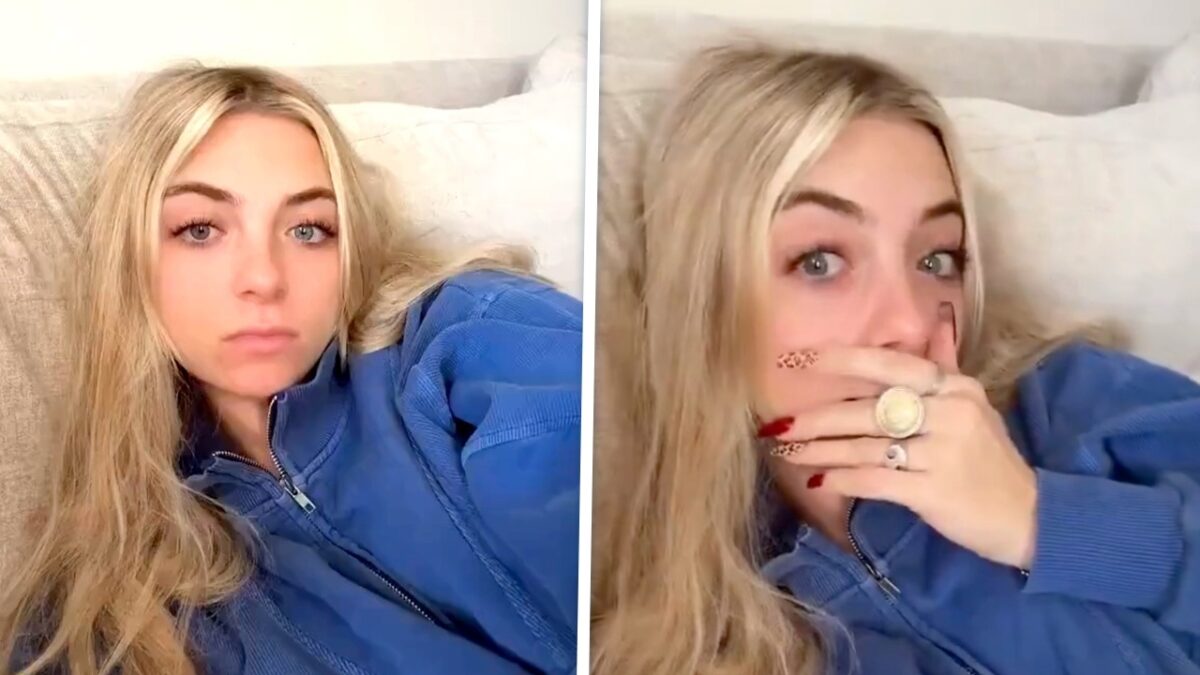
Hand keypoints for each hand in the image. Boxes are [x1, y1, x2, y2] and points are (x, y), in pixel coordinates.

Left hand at [766, 310, 1037, 569]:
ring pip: (866, 445)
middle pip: (868, 409)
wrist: (1030, 516)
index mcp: (955, 387)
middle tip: (777, 423)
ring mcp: (943, 452)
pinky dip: (843, 479)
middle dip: (817, 417)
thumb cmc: (990, 460)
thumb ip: (946, 366)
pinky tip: (818, 481)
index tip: (801, 359)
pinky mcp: (935, 491)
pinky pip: (876, 480)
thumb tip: (937, 321)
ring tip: (786, 451)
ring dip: (820, 450)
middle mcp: (950, 412)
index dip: (845, 360)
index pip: (892, 364)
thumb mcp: (975, 406)